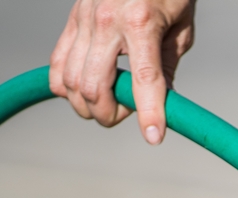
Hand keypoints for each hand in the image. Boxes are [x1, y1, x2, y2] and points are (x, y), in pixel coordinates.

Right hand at [49, 0, 196, 144]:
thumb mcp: (180, 29)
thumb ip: (168, 68)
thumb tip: (161, 104)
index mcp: (141, 22)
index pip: (144, 80)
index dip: (148, 114)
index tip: (154, 138)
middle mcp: (107, 21)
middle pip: (95, 87)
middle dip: (110, 114)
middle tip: (127, 115)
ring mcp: (83, 20)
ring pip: (70, 81)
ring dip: (87, 105)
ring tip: (109, 105)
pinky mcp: (71, 21)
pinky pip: (57, 64)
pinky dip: (66, 87)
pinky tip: (85, 92)